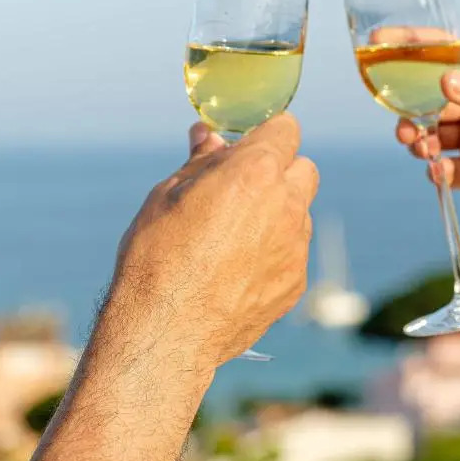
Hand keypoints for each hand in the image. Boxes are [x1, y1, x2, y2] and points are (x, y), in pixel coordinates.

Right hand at [111, 114, 318, 365]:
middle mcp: (285, 204)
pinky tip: (238, 269)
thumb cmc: (157, 257)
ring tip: (233, 236)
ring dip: (278, 212)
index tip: (248, 147)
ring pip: (300, 212)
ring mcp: (295, 246)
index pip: (286, 128)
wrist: (166, 331)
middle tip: (241, 189)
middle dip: (279, 172)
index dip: (266, 135)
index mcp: (255, 172)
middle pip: (302, 169)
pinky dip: (275, 251)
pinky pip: (294, 252)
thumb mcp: (167, 196)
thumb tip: (209, 136)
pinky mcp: (295, 282)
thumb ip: (200, 163)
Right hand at [392, 30, 459, 230]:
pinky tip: (440, 172)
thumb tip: (445, 82)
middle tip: (403, 122)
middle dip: (411, 105)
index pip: (452, 52)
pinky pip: (442, 166)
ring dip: (419, 138)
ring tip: (420, 147)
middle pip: (432, 95)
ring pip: (432, 131)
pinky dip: (434, 168)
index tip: (383, 41)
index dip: (418, 45)